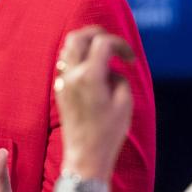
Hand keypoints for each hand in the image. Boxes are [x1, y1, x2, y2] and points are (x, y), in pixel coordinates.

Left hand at [54, 26, 135, 181]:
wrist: (86, 157)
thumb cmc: (108, 133)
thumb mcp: (124, 103)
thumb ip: (119, 78)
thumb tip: (111, 70)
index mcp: (89, 76)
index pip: (103, 42)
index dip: (121, 45)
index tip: (131, 60)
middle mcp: (72, 75)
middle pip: (78, 36)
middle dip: (98, 34)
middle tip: (114, 45)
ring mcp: (62, 83)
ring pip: (68, 48)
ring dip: (85, 44)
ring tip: (102, 55)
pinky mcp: (60, 91)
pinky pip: (65, 64)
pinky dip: (78, 58)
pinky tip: (91, 69)